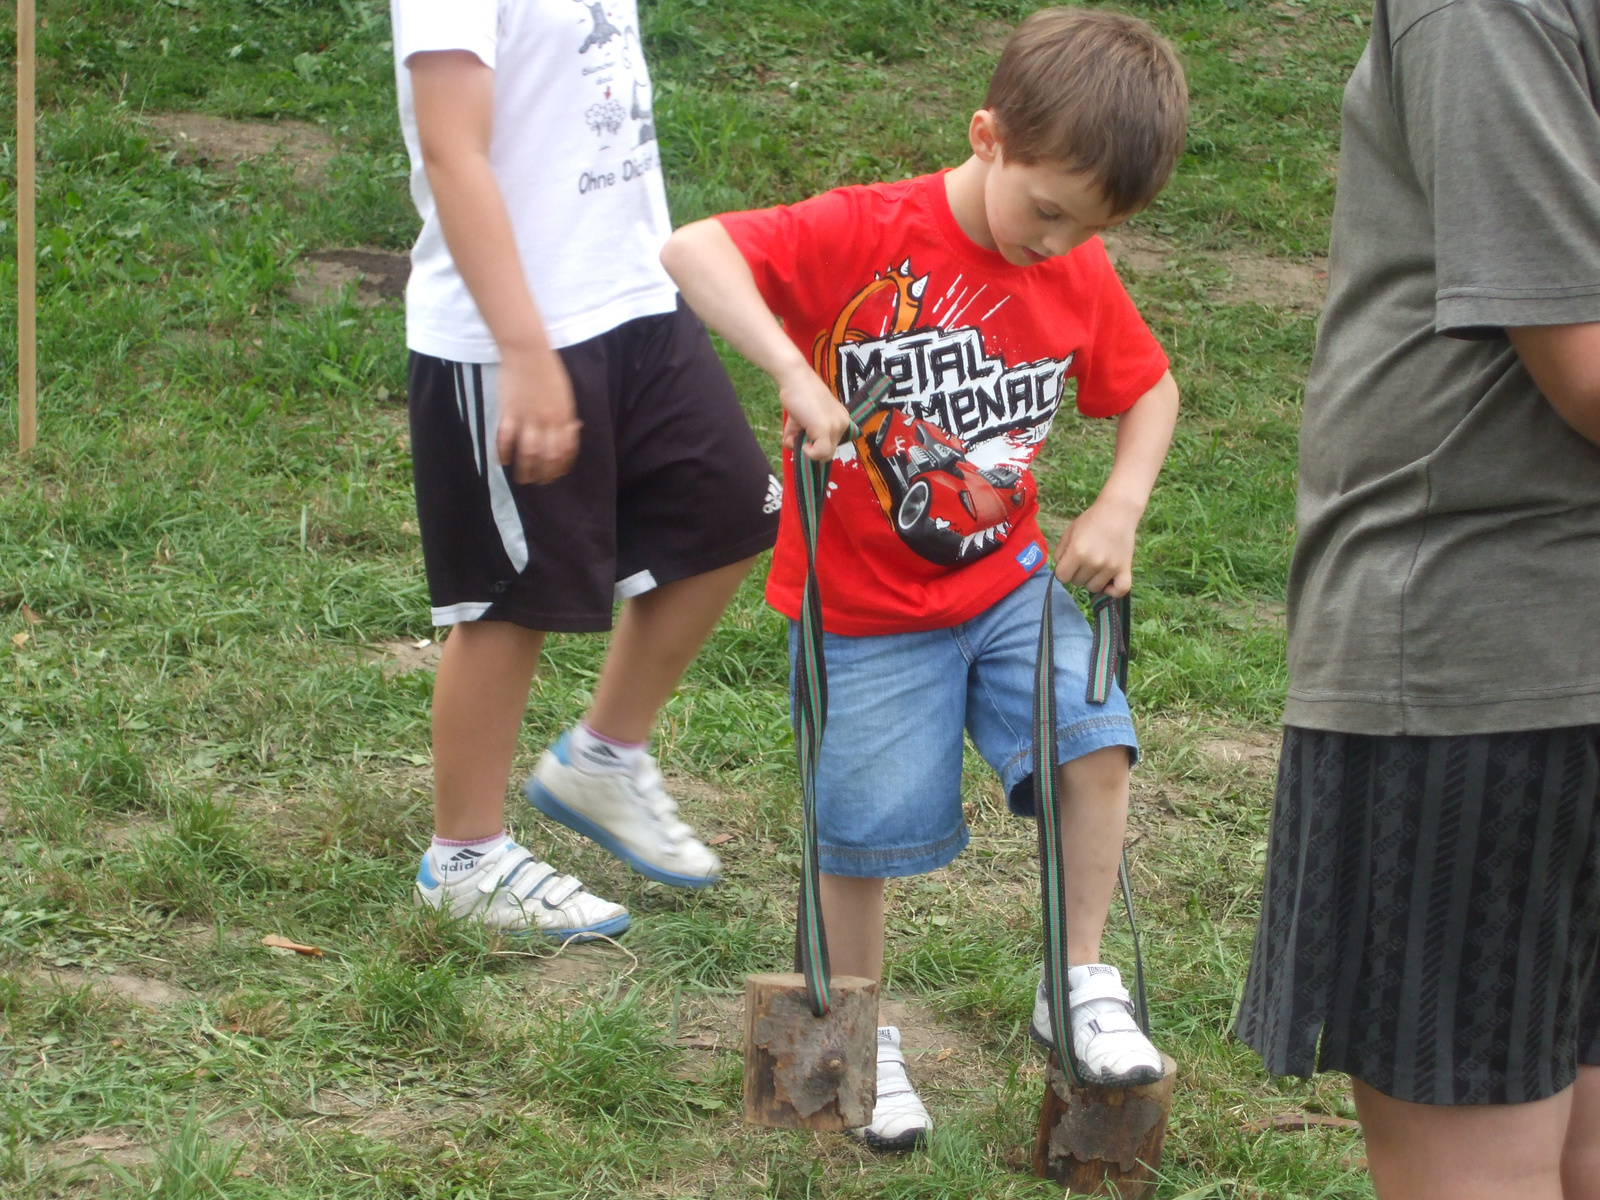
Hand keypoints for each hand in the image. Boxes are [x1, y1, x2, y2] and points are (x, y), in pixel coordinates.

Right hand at [496, 346, 580, 483]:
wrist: (528, 351)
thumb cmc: (549, 370)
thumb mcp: (566, 393)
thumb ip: (567, 413)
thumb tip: (574, 427)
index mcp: (564, 416)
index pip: (566, 449)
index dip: (561, 466)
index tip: (556, 474)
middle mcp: (548, 420)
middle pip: (548, 456)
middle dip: (544, 474)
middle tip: (539, 482)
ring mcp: (527, 417)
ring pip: (527, 452)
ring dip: (525, 469)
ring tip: (521, 478)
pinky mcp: (509, 411)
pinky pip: (505, 437)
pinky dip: (503, 452)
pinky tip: (502, 461)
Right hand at [777, 362, 855, 460]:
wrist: (794, 377)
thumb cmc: (797, 394)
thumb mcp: (800, 420)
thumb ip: (798, 436)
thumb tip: (791, 447)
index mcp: (840, 419)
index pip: (832, 444)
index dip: (817, 446)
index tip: (805, 438)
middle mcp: (842, 423)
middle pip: (829, 452)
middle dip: (812, 449)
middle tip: (799, 436)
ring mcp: (835, 427)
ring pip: (825, 455)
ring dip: (809, 451)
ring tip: (799, 435)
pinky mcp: (826, 429)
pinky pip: (820, 453)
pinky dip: (809, 453)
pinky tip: (802, 442)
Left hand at [1052, 493, 1142, 596]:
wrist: (1117, 511)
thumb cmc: (1090, 521)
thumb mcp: (1068, 532)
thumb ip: (1059, 553)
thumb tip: (1060, 571)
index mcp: (1077, 552)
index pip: (1062, 577)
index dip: (1063, 570)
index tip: (1069, 563)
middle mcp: (1093, 562)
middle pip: (1077, 583)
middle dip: (1077, 573)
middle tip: (1085, 559)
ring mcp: (1110, 567)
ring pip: (1094, 588)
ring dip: (1092, 580)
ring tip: (1095, 566)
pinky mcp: (1125, 568)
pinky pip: (1120, 590)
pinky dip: (1113, 591)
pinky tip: (1108, 583)